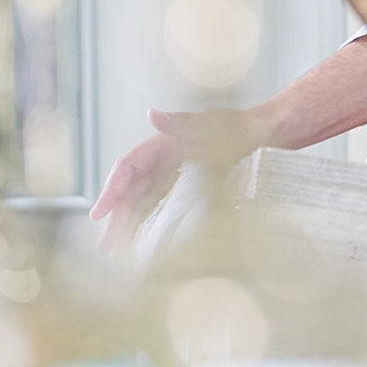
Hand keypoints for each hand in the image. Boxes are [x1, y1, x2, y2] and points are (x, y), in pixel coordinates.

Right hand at [87, 107, 264, 253]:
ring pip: (142, 202)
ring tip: (115, 253)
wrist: (267, 135)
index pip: (128, 167)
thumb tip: (151, 113)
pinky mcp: (185, 188)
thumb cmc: (241, 127)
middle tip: (105, 248)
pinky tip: (140, 243)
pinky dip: (147, 224)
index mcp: (163, 144)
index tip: (98, 213)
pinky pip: (158, 207)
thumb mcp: (212, 124)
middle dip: (116, 218)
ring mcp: (173, 175)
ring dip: (127, 225)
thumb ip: (181, 123)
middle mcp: (163, 160)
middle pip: (131, 190)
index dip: (112, 189)